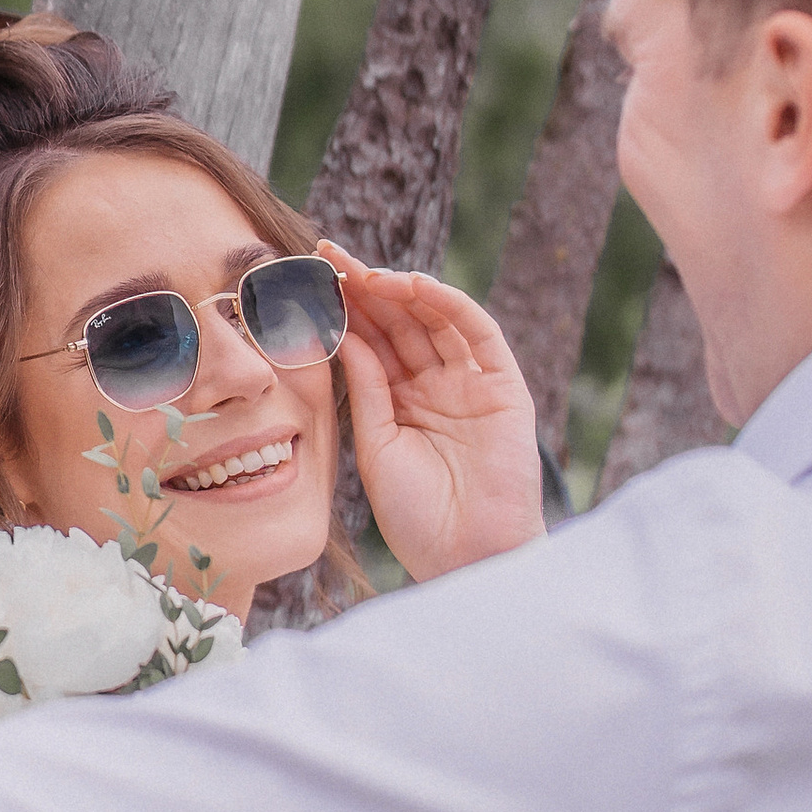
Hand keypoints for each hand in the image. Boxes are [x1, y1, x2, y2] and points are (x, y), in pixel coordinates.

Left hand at [329, 249, 545, 580]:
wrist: (465, 556)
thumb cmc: (416, 516)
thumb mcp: (375, 446)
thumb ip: (366, 390)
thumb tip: (344, 335)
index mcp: (401, 404)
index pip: (371, 344)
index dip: (343, 311)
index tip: (307, 281)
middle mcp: (436, 387)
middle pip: (399, 323)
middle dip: (364, 288)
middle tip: (327, 256)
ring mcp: (471, 384)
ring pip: (434, 320)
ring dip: (401, 290)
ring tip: (362, 271)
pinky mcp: (504, 386)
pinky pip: (477, 333)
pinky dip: (449, 304)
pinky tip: (415, 285)